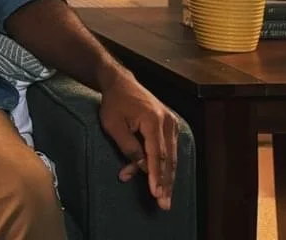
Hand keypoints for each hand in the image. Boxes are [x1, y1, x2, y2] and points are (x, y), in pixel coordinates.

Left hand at [98, 72, 178, 209]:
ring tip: (165, 197)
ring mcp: (172, 123)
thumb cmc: (113, 104)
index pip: (156, 155)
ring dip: (167, 178)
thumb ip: (128, 146)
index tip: (156, 193)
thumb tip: (141, 167)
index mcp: (153, 120)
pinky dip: (166, 166)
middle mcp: (167, 122)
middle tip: (164, 204)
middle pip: (169, 159)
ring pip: (172, 157)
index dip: (156, 176)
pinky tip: (164, 181)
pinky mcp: (170, 125)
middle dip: (166, 183)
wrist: (121, 83)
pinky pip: (170, 150)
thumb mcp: (113, 125)